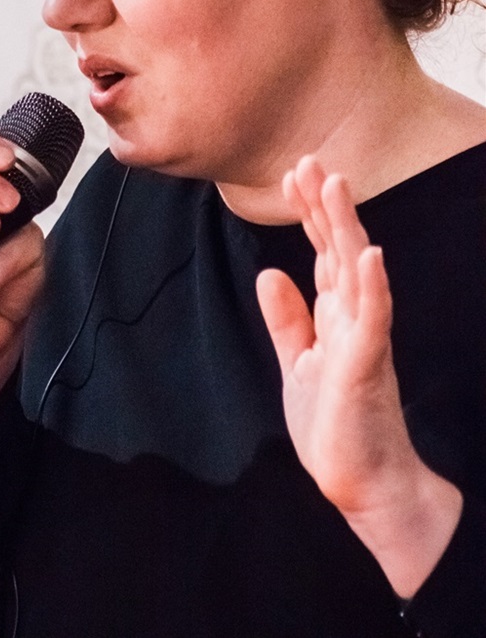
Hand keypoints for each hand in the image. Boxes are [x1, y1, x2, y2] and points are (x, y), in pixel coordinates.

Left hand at [256, 155, 460, 595]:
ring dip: (345, 227)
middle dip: (323, 205)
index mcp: (336, 316)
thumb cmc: (336, 425)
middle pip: (338, 250)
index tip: (296, 174)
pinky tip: (368, 254)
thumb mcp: (299, 363)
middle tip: (309, 161)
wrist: (361, 484)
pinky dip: (371, 285)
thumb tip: (271, 272)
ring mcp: (363, 339)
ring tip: (335, 185)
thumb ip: (288, 319)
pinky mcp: (367, 366)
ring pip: (355, 272)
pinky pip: (373, 319)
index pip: (323, 253)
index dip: (310, 214)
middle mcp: (353, 319)